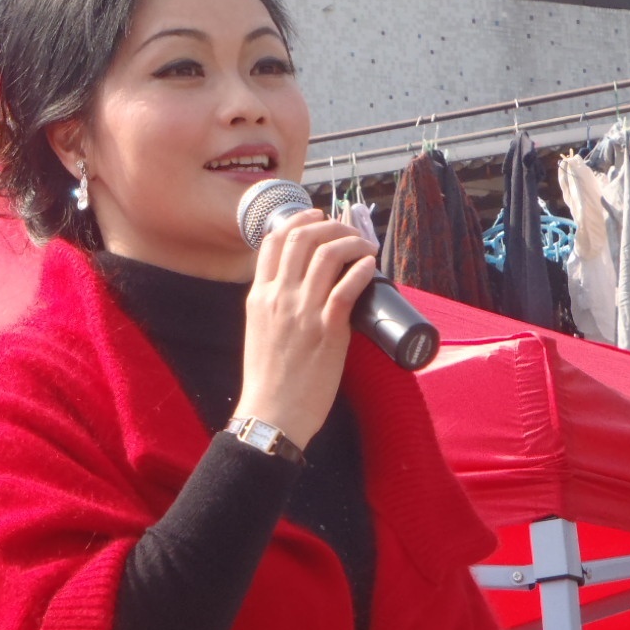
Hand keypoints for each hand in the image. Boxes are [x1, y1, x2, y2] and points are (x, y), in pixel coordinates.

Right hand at [232, 208, 378, 449]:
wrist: (272, 413)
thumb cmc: (268, 378)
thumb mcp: (259, 330)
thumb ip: (273, 305)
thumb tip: (297, 287)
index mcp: (259, 296)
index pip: (272, 242)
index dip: (297, 220)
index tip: (316, 216)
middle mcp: (279, 296)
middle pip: (302, 238)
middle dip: (329, 224)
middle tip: (347, 228)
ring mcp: (303, 311)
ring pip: (328, 254)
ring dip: (351, 241)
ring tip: (365, 245)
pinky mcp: (327, 329)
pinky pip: (348, 286)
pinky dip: (362, 269)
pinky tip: (370, 265)